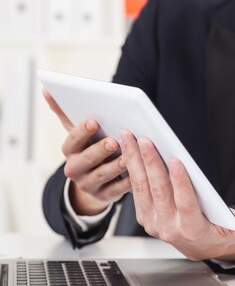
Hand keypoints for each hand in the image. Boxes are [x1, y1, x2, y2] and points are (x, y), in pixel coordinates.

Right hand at [43, 89, 130, 215]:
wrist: (93, 180)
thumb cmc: (89, 147)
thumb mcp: (78, 131)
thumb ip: (65, 112)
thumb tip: (47, 89)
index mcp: (69, 151)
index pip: (72, 141)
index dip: (82, 132)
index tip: (93, 120)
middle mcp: (75, 169)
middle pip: (86, 160)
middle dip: (99, 150)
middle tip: (113, 141)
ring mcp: (89, 185)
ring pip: (103, 176)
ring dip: (115, 166)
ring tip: (128, 156)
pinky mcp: (105, 196)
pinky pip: (117, 190)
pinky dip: (127, 182)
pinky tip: (138, 173)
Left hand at [119, 131, 234, 261]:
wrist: (198, 246)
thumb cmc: (218, 231)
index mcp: (192, 229)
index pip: (185, 202)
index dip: (181, 182)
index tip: (177, 160)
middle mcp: (168, 227)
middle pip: (158, 191)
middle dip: (151, 163)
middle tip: (146, 140)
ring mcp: (153, 222)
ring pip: (141, 187)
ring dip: (134, 160)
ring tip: (129, 137)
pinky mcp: (143, 215)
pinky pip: (135, 189)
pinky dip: (131, 167)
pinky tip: (128, 149)